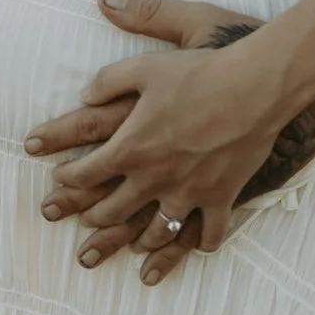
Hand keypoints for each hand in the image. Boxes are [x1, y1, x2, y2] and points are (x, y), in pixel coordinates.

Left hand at [52, 45, 285, 267]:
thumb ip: (108, 81)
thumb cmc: (199, 71)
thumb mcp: (144, 66)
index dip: (68, 178)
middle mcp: (154, 179)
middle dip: (94, 216)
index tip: (59, 180)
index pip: (86, 173)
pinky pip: (208, 233)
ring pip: (155, 232)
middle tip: (85, 218)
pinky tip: (196, 248)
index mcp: (131, 147)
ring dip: (138, 240)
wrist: (254, 86)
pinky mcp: (220, 198)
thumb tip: (83, 96)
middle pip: (113, 210)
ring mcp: (188, 193)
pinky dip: (200, 244)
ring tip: (132, 245)